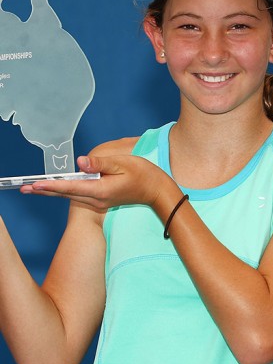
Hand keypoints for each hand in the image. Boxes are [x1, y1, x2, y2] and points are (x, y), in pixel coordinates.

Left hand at [20, 155, 171, 210]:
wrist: (157, 191)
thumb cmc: (144, 174)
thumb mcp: (124, 164)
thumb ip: (101, 163)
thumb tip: (81, 162)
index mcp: (101, 190)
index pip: (72, 187)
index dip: (52, 185)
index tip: (35, 184)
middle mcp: (97, 198)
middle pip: (66, 194)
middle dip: (45, 191)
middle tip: (23, 188)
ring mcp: (99, 201)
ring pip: (70, 196)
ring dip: (51, 192)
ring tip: (33, 189)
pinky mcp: (101, 200)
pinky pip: (78, 196)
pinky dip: (64, 193)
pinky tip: (55, 190)